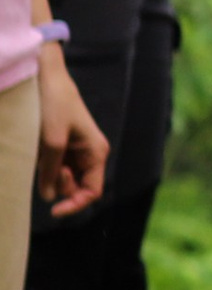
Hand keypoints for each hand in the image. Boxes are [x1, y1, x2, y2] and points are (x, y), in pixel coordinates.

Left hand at [35, 50, 105, 217]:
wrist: (44, 78)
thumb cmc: (53, 105)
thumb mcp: (51, 140)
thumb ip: (50, 171)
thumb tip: (48, 197)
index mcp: (96, 152)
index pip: (92, 192)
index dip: (75, 204)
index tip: (53, 211)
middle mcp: (88, 154)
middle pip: (75, 187)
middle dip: (59, 184)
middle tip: (46, 166)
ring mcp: (72, 151)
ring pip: (60, 178)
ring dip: (47, 173)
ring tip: (40, 152)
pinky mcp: (58, 146)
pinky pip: (51, 167)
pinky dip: (41, 166)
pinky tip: (36, 149)